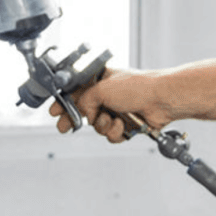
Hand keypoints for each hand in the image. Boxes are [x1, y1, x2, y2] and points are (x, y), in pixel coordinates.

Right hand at [52, 68, 168, 142]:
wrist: (161, 100)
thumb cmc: (138, 87)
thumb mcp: (102, 89)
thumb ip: (85, 101)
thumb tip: (83, 113)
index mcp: (100, 80)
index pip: (76, 92)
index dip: (64, 102)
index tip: (54, 111)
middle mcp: (108, 95)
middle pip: (83, 111)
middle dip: (74, 120)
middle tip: (64, 126)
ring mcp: (117, 110)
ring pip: (98, 125)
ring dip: (103, 125)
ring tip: (112, 119)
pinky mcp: (126, 124)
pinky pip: (111, 135)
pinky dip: (116, 132)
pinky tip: (123, 125)